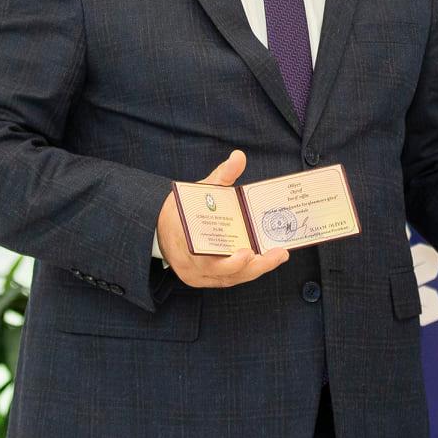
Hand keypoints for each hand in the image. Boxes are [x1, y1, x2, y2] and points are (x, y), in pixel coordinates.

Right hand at [155, 150, 290, 288]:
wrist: (159, 229)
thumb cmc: (182, 210)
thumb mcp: (198, 191)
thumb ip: (221, 176)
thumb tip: (239, 156)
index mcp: (185, 244)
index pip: (207, 261)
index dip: (230, 262)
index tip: (248, 252)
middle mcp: (191, 267)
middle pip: (226, 273)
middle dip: (254, 266)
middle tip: (278, 254)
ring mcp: (198, 277)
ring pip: (231, 279)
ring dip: (256, 269)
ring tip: (278, 255)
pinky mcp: (205, 280)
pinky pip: (229, 279)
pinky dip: (247, 271)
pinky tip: (265, 261)